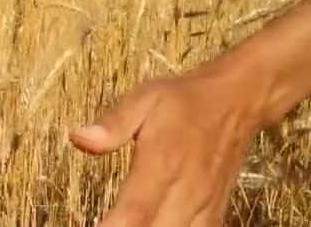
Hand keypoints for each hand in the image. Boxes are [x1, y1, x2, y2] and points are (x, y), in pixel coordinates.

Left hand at [69, 68, 261, 226]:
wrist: (234, 101)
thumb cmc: (182, 101)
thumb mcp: (143, 99)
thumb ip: (113, 124)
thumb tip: (78, 137)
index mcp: (163, 163)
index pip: (135, 211)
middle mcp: (186, 191)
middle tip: (104, 224)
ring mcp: (204, 206)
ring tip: (123, 224)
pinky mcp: (215, 213)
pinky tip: (155, 226)